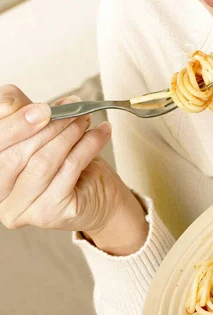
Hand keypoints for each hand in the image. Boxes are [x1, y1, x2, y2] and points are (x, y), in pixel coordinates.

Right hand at [0, 85, 147, 253]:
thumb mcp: (40, 130)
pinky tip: (100, 133)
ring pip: (42, 162)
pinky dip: (88, 146)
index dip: (15, 123)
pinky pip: (68, 170)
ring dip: (69, 133)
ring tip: (85, 119)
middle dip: (48, 126)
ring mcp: (20, 209)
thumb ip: (22, 115)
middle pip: (14, 156)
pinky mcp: (48, 214)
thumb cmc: (65, 160)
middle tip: (72, 108)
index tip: (42, 107)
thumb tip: (10, 100)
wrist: (97, 191)